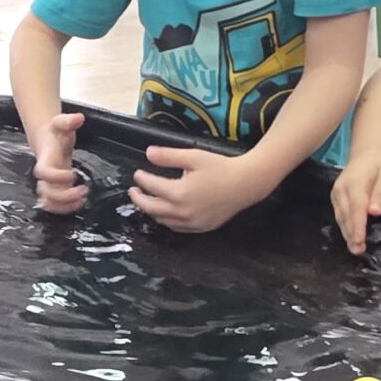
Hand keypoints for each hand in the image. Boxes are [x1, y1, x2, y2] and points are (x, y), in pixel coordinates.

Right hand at [29, 112, 88, 214]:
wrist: (48, 140)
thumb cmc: (55, 132)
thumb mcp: (61, 123)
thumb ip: (68, 121)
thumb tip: (79, 118)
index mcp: (45, 159)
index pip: (42, 172)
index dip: (54, 177)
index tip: (72, 175)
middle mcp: (44, 176)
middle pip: (46, 192)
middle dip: (64, 196)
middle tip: (83, 191)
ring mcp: (48, 185)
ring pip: (49, 203)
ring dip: (64, 206)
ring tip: (82, 200)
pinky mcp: (54, 190)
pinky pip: (54, 206)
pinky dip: (65, 209)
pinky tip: (79, 204)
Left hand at [129, 146, 269, 232]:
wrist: (246, 183)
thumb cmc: (220, 167)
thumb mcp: (193, 156)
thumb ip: (169, 156)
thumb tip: (148, 153)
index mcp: (178, 193)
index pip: (151, 187)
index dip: (141, 179)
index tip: (137, 174)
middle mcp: (182, 212)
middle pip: (151, 208)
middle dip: (139, 199)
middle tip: (134, 191)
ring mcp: (191, 223)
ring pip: (162, 220)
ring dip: (151, 211)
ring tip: (147, 200)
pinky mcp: (200, 227)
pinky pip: (176, 227)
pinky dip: (166, 219)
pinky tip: (165, 212)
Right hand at [330, 146, 380, 254]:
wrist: (367, 152)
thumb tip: (374, 212)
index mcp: (355, 183)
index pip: (355, 208)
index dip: (357, 227)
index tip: (360, 241)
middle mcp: (341, 189)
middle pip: (345, 215)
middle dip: (351, 235)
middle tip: (358, 251)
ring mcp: (336, 193)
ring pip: (340, 217)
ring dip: (347, 234)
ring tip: (355, 249)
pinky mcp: (336, 197)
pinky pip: (340, 214)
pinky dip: (345, 227)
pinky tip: (351, 237)